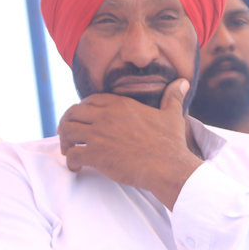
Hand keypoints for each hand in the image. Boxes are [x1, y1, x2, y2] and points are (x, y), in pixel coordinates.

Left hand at [58, 78, 202, 209]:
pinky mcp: (95, 154)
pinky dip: (70, 161)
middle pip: (73, 112)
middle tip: (68, 134)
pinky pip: (72, 154)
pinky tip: (75, 166)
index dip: (83, 108)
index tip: (83, 117)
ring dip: (65, 140)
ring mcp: (98, 135)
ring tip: (69, 150)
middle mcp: (106, 116)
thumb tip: (183, 82)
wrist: (167, 166)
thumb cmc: (170, 142)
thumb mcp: (172, 115)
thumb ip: (174, 97)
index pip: (91, 100)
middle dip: (67, 122)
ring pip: (68, 130)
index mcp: (120, 105)